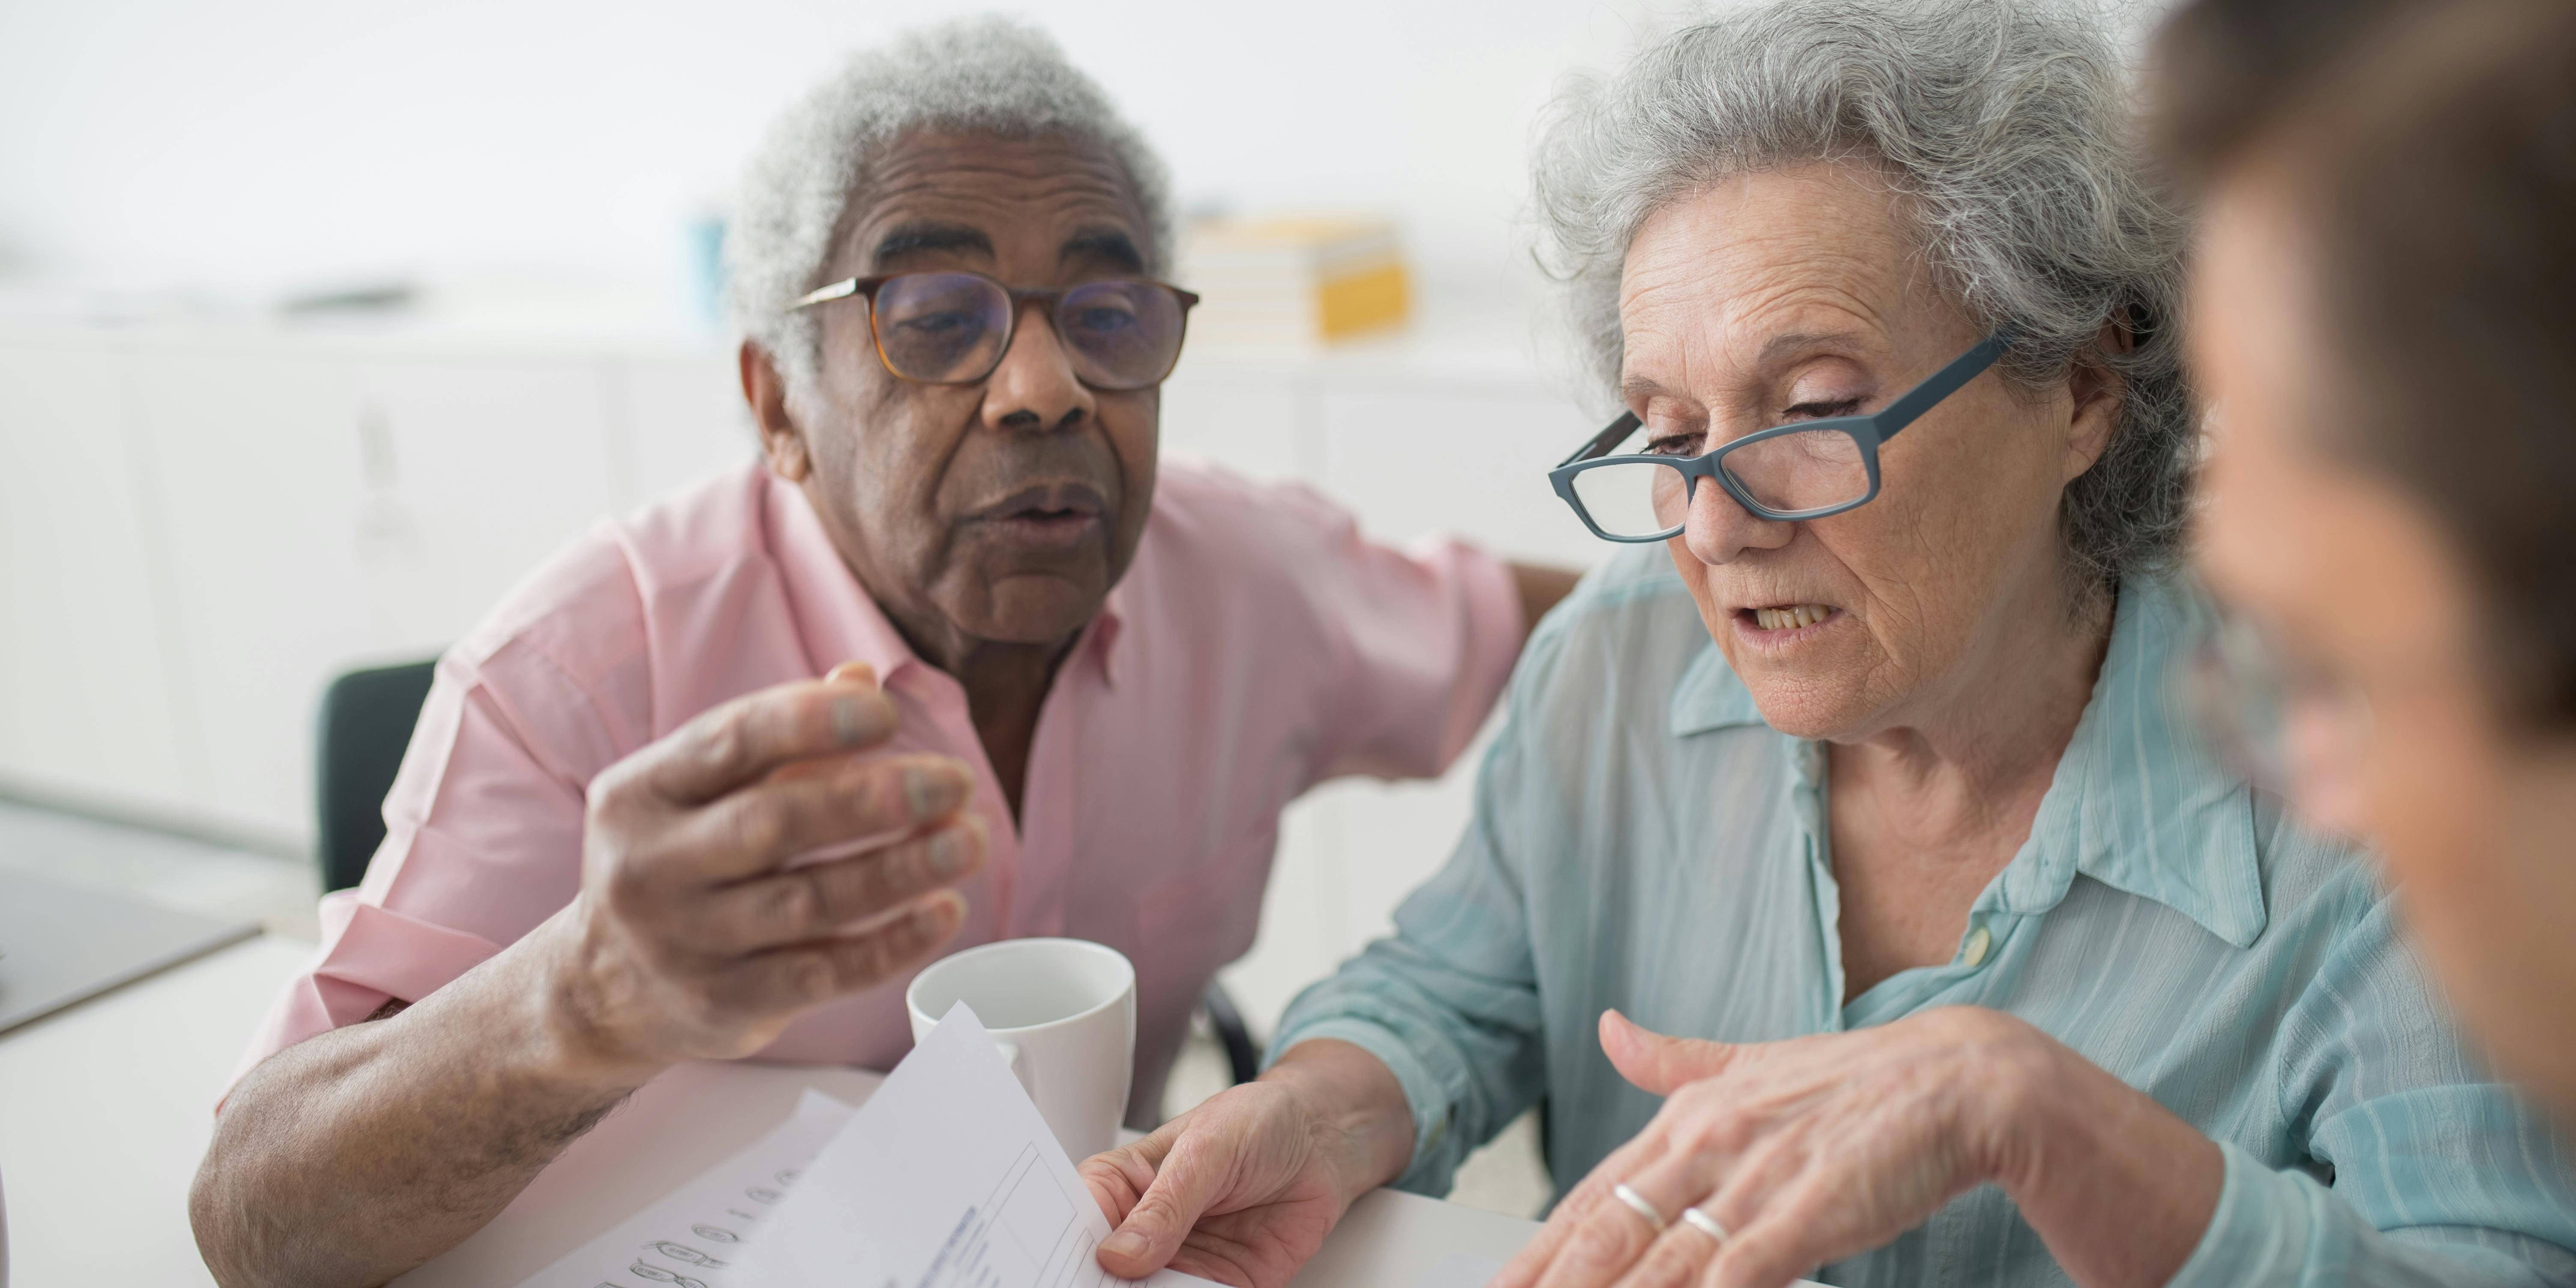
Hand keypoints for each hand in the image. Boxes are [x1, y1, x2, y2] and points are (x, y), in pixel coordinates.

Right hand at [540, 661, 985, 1072]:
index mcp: (642, 792)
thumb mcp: (699, 791)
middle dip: (874, 799)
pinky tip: (944, 911)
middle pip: (773, 824)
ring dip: (901, 870)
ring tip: (969, 841)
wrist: (601, 991)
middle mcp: (651, 867)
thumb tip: (860, 678)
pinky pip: (823, 975)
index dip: (813, 721)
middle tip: (956, 782)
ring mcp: (685, 943)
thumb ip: (780, 736)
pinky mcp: (725, 1005)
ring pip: (808, 903)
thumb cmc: (678, 862)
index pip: (729, 742)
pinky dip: (891, 945)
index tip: (887, 713)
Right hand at [1079, 1041, 1414, 1287]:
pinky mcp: (1220, 1287)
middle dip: (1103, 1285)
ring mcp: (1179, 1264)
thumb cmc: (1260, 1122)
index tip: (1075, 1268)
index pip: (1074, 1225)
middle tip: (1119, 1285)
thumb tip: (1120, 1254)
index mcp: (1120, 1185)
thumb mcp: (1208, 1148)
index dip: (1064, 1251)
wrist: (1324, 1142)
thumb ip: (1167, 1204)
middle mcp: (1143, 1231)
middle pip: (1104, 1276)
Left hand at [1498, 1007, 2214, 1287]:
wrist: (1961, 1080)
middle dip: (1551, 1286)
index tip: (1499, 1286)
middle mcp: (1707, 1143)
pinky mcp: (1804, 1213)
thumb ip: (1676, 1059)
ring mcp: (1753, 1180)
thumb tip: (1610, 1028)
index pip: (1590, 1198)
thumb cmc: (1857, 1085)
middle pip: (1604, 1236)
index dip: (1538, 1250)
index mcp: (1688, 1115)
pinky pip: (1733, 1273)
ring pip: (1655, 1262)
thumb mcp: (1752, 1063)